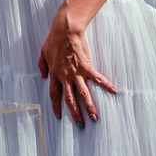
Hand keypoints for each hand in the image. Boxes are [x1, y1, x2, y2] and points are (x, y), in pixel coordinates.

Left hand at [37, 9, 116, 125]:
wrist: (64, 30)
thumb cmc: (53, 40)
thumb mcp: (42, 53)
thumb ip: (42, 65)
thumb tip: (43, 76)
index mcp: (54, 74)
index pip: (54, 94)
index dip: (56, 106)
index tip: (58, 116)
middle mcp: (65, 76)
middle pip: (70, 99)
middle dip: (75, 114)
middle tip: (81, 125)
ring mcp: (76, 72)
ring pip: (83, 93)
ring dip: (89, 106)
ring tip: (95, 117)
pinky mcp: (86, 65)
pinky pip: (97, 78)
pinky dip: (106, 84)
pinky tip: (114, 91)